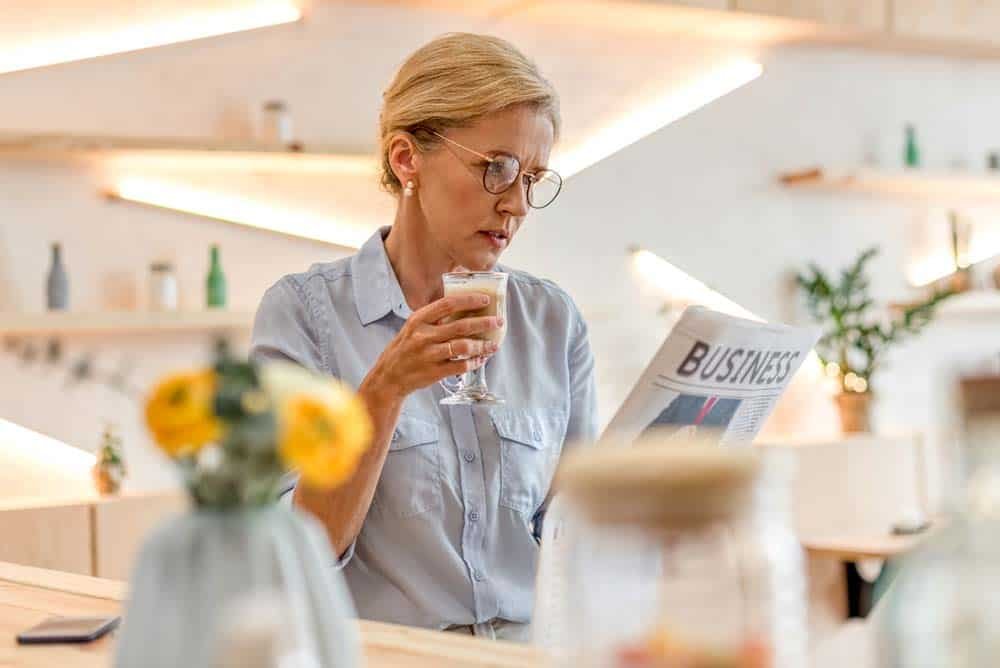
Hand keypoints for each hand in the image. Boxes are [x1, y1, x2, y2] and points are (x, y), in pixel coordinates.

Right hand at [364, 293, 503, 400]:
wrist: (389, 376)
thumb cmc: (405, 349)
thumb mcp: (414, 328)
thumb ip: (434, 318)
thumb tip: (463, 307)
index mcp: (419, 320)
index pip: (448, 304)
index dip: (469, 300)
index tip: (485, 300)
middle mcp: (423, 336)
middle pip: (460, 326)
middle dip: (483, 323)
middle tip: (497, 321)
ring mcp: (429, 354)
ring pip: (463, 346)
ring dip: (482, 345)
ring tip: (493, 344)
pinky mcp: (434, 372)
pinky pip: (460, 366)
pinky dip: (474, 362)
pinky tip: (480, 359)